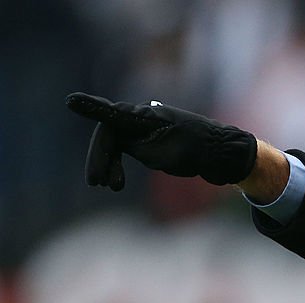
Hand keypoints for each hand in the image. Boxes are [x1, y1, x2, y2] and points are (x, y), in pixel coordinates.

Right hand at [66, 92, 256, 190]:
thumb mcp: (163, 151)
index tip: (71, 102)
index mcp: (145, 116)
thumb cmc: (195, 151)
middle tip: (98, 184)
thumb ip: (135, 143)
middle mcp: (142, 118)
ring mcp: (145, 128)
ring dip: (109, 165)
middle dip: (101, 159)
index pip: (111, 114)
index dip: (91, 109)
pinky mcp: (150, 140)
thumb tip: (120, 137)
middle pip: (110, 135)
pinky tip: (117, 183)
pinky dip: (119, 165)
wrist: (221, 155)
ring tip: (112, 187)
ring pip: (116, 145)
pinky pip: (125, 150)